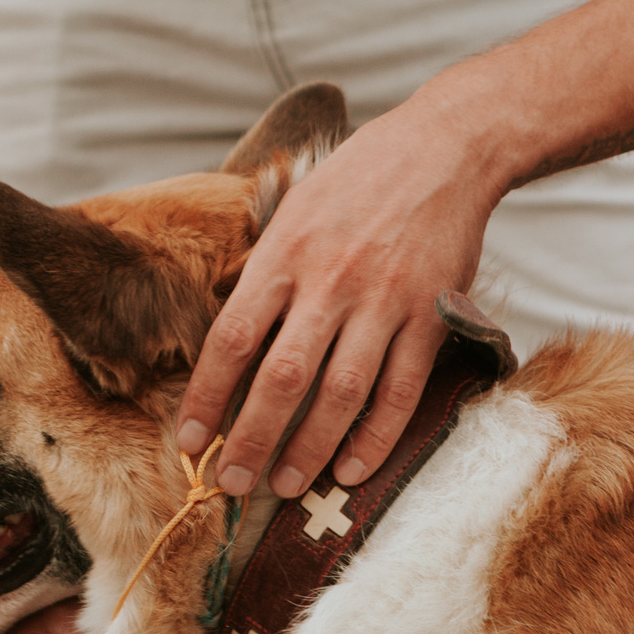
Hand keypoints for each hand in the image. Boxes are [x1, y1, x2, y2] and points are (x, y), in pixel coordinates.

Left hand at [174, 101, 494, 499]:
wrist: (443, 148)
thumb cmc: (358, 182)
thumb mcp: (293, 211)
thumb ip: (265, 274)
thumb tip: (229, 342)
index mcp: (284, 255)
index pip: (230, 340)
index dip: (206, 399)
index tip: (190, 442)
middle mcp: (330, 281)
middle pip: (280, 378)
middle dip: (252, 440)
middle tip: (234, 484)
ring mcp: (384, 301)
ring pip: (340, 393)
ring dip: (310, 448)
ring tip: (287, 485)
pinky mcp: (431, 316)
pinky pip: (400, 390)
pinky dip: (376, 436)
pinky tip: (352, 468)